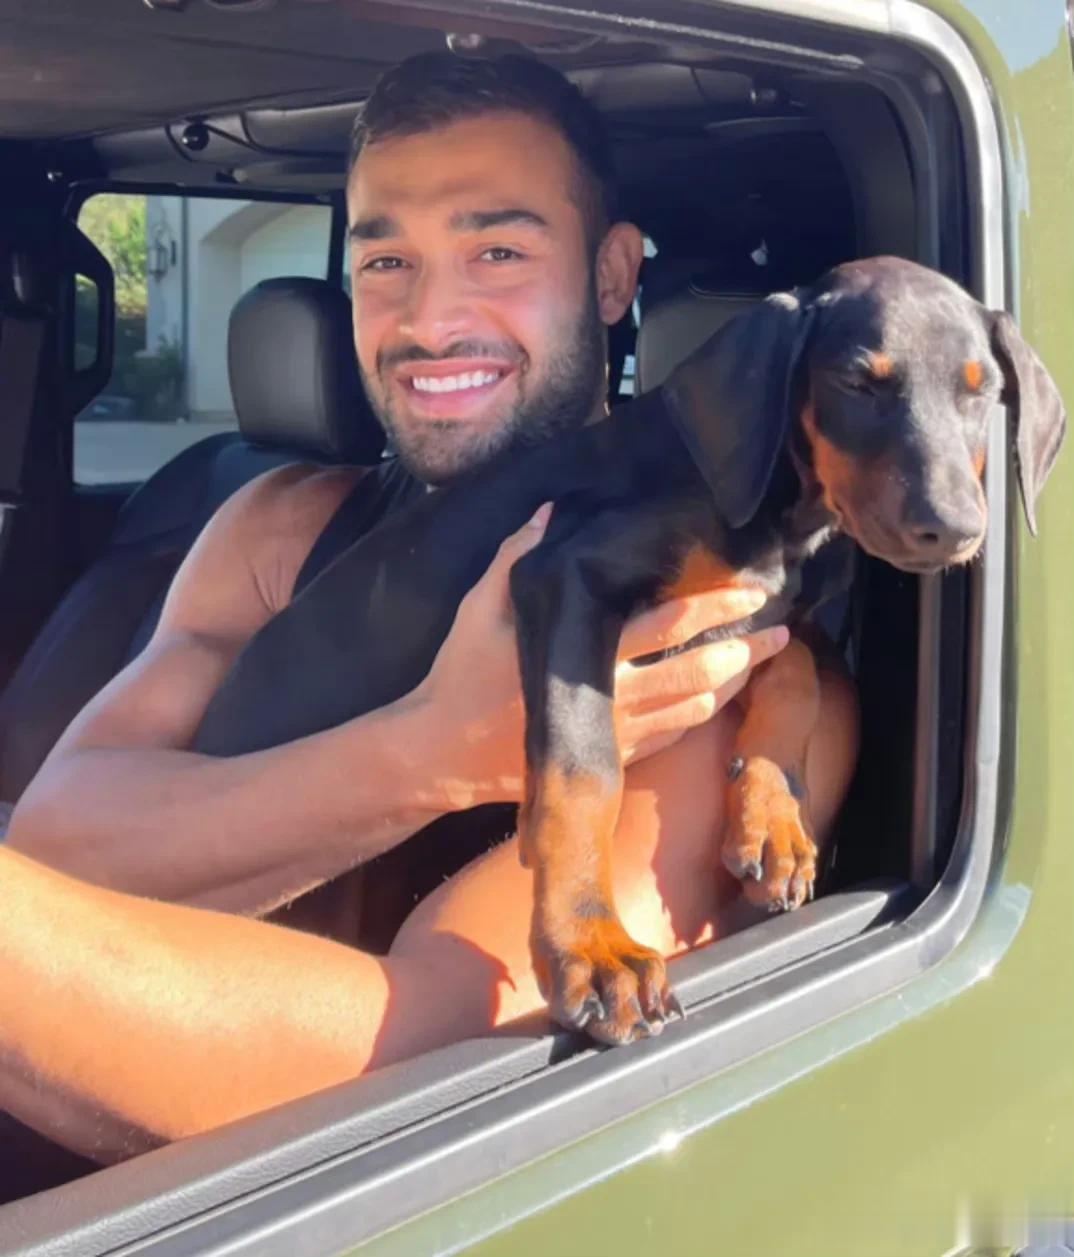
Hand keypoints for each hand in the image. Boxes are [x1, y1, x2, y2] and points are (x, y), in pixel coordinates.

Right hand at [408, 504, 788, 810]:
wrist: (439, 755)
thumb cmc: (459, 676)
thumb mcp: (478, 609)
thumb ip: (512, 556)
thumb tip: (548, 511)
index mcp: (581, 652)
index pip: (664, 626)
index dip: (714, 607)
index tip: (750, 590)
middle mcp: (607, 696)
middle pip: (694, 672)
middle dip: (744, 649)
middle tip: (783, 630)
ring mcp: (611, 735)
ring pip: (689, 711)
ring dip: (732, 684)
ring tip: (764, 661)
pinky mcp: (607, 762)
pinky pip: (668, 742)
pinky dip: (700, 719)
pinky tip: (721, 700)